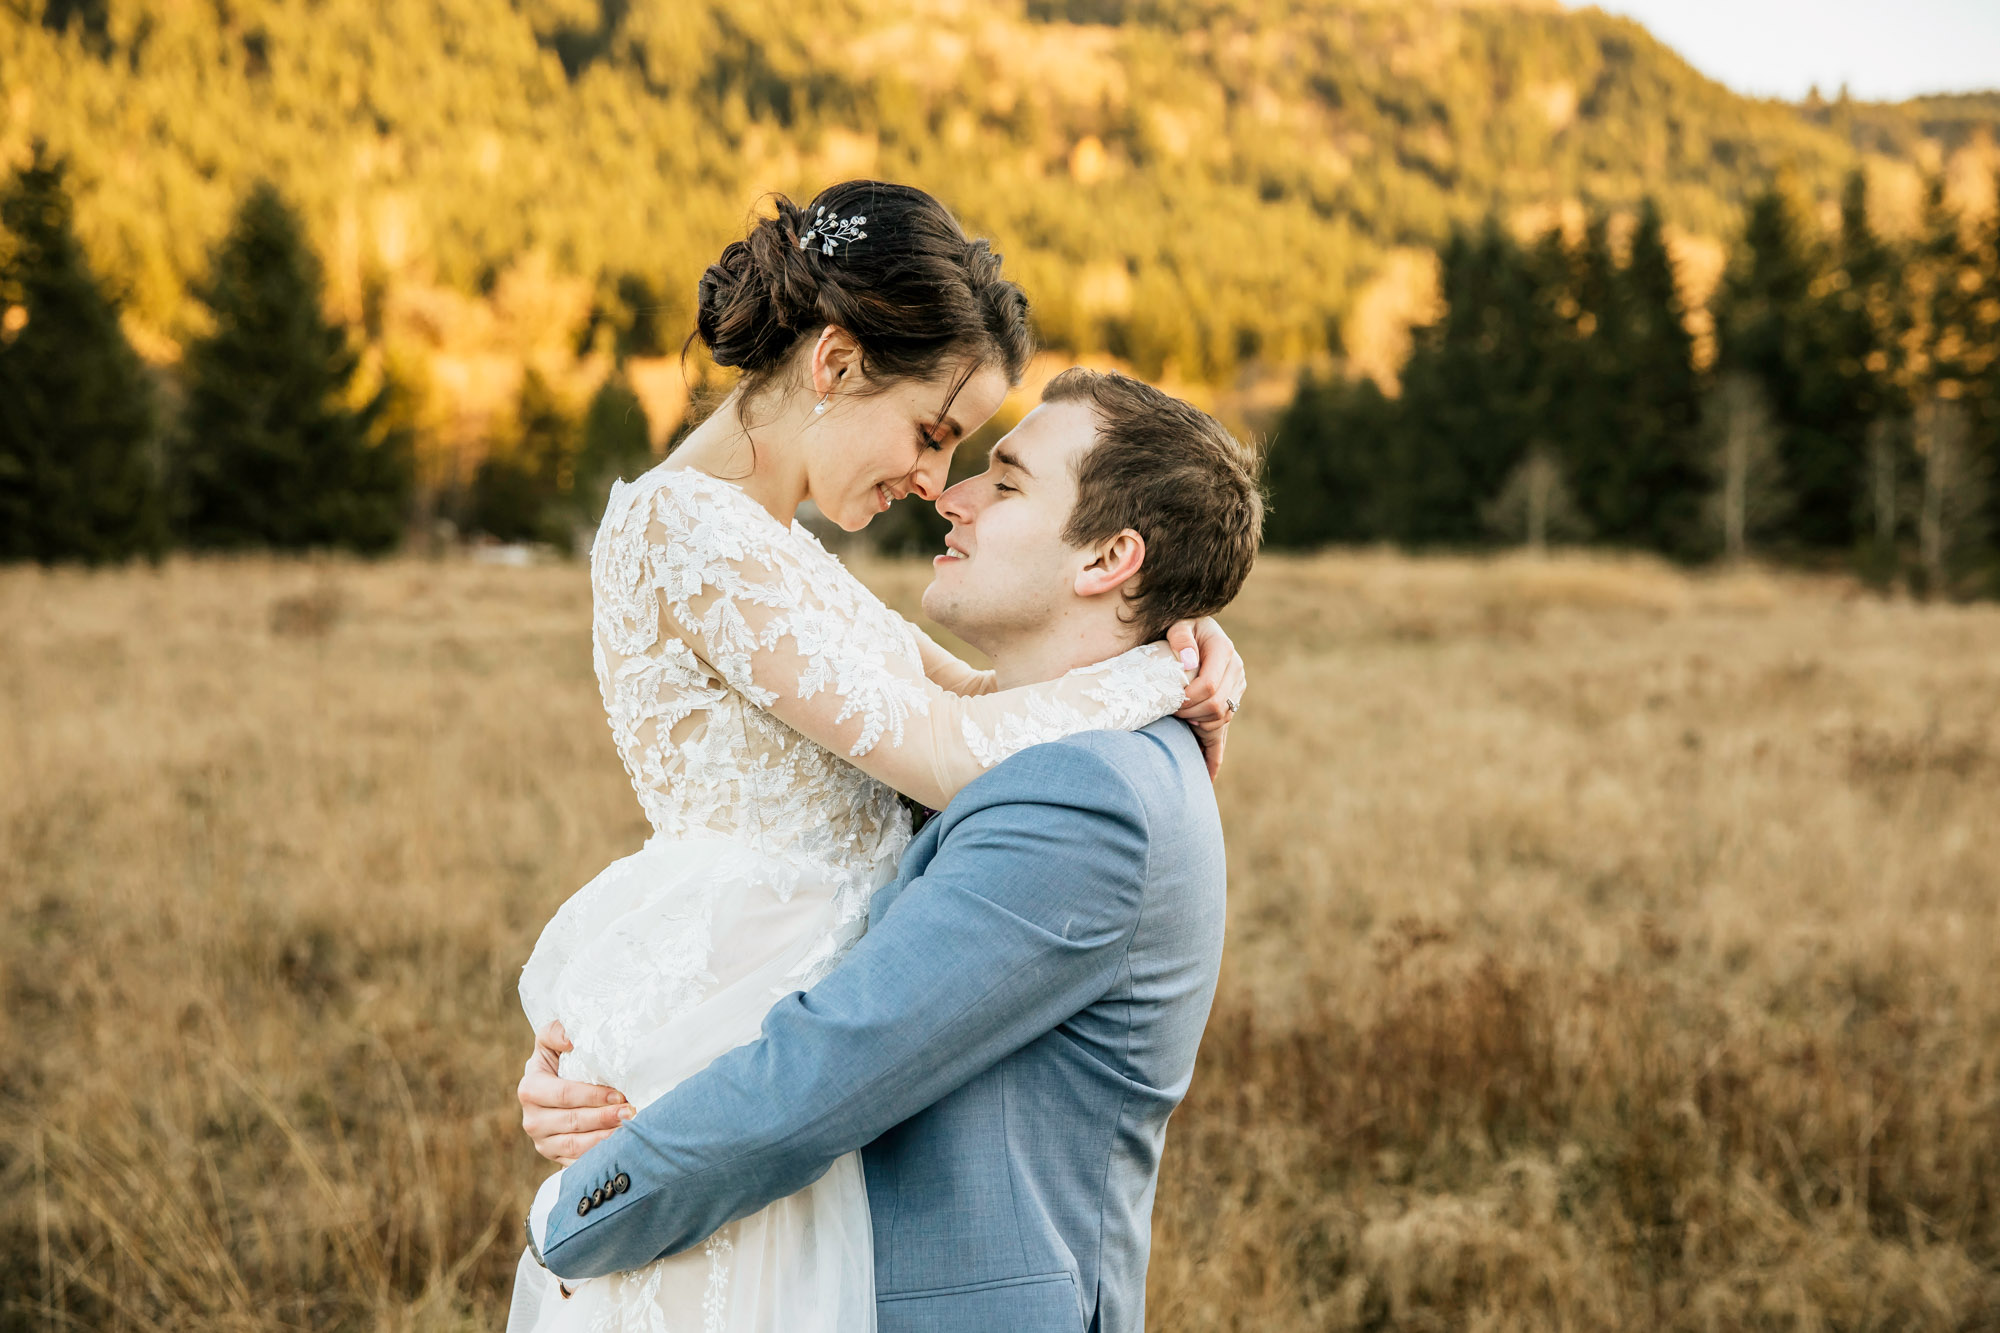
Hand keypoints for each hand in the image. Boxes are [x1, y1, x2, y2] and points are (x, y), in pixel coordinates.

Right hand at [518, 1021, 634, 1165]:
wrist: (552, 1088)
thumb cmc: (557, 1061)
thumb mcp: (550, 1041)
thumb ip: (556, 1031)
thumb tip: (571, 1040)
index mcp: (530, 1089)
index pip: (564, 1094)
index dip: (593, 1096)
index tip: (619, 1094)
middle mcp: (532, 1120)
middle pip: (573, 1122)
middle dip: (605, 1117)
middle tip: (631, 1112)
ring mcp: (543, 1142)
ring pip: (577, 1145)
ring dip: (605, 1139)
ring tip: (629, 1129)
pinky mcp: (555, 1158)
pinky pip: (578, 1162)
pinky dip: (599, 1156)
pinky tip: (619, 1146)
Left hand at [1166, 617, 1244, 780]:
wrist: (1191, 630)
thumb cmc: (1178, 625)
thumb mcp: (1178, 622)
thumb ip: (1181, 636)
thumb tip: (1189, 661)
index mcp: (1224, 650)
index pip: (1208, 687)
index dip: (1187, 699)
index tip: (1170, 700)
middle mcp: (1235, 670)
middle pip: (1216, 707)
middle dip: (1191, 713)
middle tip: (1171, 710)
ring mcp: (1235, 689)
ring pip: (1220, 721)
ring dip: (1198, 725)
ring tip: (1179, 718)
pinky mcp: (1229, 704)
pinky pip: (1223, 736)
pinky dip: (1214, 757)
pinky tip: (1205, 777)